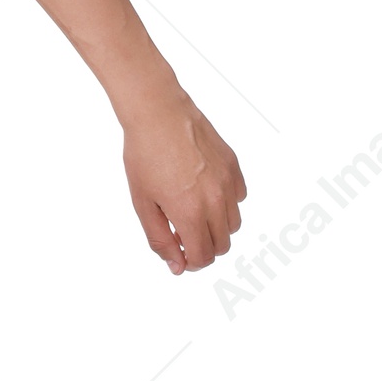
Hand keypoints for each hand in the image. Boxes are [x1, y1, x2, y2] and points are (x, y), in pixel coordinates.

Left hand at [122, 90, 245, 273]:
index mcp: (189, 212)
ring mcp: (227, 182)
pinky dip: (226, 203)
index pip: (203, 257)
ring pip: (234, 224)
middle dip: (203, 248)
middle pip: (222, 246)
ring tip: (192, 211)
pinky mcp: (234, 166)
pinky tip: (204, 191)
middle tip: (182, 233)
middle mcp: (214, 200)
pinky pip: (239, 198)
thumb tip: (177, 266)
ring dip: (215, 228)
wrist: (158, 114)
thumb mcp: (142, 203)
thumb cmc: (144, 156)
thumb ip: (159, 239)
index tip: (179, 255)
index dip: (190, 263)